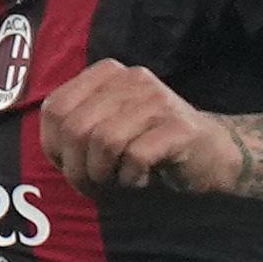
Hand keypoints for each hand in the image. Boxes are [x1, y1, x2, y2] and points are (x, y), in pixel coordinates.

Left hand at [37, 60, 244, 195]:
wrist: (210, 154)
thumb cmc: (148, 147)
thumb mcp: (106, 129)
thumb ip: (76, 129)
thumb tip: (52, 152)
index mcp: (108, 74)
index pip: (55, 108)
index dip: (53, 146)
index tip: (69, 167)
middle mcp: (132, 79)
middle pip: (77, 128)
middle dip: (77, 169)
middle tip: (91, 187)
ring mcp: (158, 100)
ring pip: (104, 142)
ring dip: (103, 176)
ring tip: (116, 183)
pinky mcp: (179, 127)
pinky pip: (136, 156)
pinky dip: (131, 178)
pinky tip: (140, 179)